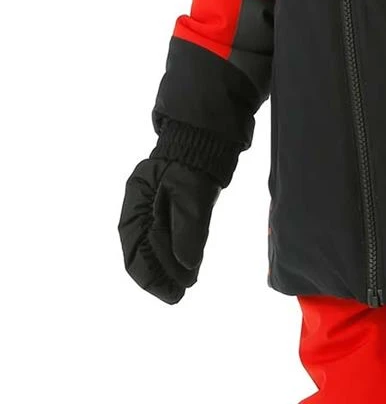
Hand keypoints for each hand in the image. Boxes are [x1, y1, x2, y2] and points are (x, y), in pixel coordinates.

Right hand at [118, 156, 221, 304]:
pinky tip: (189, 268)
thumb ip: (189, 226)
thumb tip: (187, 266)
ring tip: (185, 286)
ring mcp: (153, 207)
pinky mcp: (170, 208)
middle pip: (142, 250)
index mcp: (136, 199)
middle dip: (159, 275)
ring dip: (168, 269)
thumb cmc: (195, 160)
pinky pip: (168, 237)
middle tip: (178, 294)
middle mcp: (140, 206)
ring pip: (155, 247)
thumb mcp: (192, 191)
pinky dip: (177, 255)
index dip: (149, 275)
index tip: (170, 293)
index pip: (135, 247)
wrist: (206, 136)